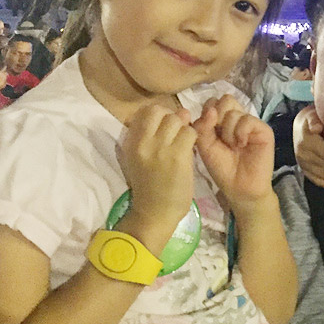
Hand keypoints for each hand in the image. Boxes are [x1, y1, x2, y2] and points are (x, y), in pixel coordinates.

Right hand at [119, 102, 196, 231]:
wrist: (154, 213)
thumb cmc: (149, 185)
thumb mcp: (140, 156)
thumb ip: (151, 134)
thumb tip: (177, 112)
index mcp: (130, 141)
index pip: (145, 110)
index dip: (160, 114)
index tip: (164, 126)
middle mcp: (142, 141)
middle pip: (161, 110)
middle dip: (172, 118)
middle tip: (176, 133)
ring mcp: (160, 147)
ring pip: (178, 119)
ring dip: (185, 128)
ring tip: (183, 144)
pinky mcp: (178, 155)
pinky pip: (190, 132)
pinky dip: (193, 139)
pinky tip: (190, 152)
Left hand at [193, 95, 275, 213]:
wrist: (239, 188)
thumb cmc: (222, 168)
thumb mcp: (205, 147)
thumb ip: (203, 127)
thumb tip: (211, 109)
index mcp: (221, 121)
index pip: (213, 102)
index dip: (207, 113)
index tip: (206, 130)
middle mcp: (237, 119)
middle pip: (225, 99)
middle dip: (217, 117)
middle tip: (219, 136)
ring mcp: (250, 123)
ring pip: (233, 111)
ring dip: (227, 131)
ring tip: (232, 146)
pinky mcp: (263, 129)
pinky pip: (247, 120)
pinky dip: (240, 132)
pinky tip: (242, 145)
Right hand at [292, 106, 323, 186]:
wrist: (300, 126)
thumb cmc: (312, 118)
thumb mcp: (312, 115)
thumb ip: (314, 120)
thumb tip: (316, 127)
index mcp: (307, 141)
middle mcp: (303, 154)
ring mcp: (302, 163)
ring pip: (322, 174)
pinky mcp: (303, 168)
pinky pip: (314, 178)